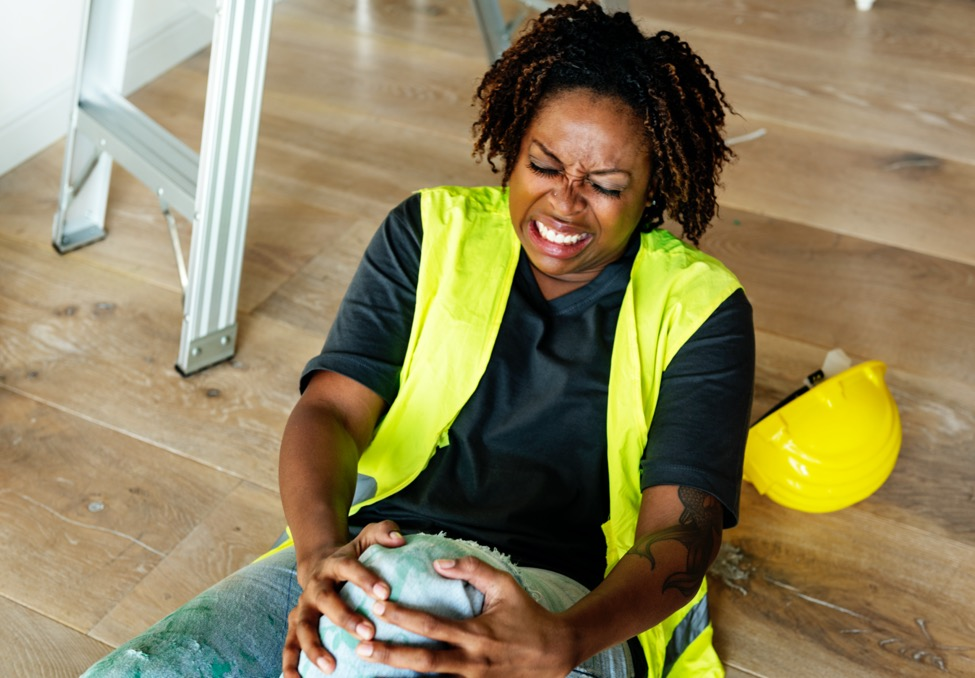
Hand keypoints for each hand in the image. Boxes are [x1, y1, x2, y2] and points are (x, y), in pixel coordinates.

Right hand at [282, 521, 405, 676]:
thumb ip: (383, 532)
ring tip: (330, 667)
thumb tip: (400, 540)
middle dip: (345, 617)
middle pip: (325, 600)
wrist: (319, 565)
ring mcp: (302, 607)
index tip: (385, 593)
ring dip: (314, 647)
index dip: (365, 579)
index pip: (349, 568)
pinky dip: (289, 664)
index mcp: (334, 564)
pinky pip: (289, 646)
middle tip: (368, 632)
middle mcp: (315, 586)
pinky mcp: (294, 625)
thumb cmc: (353, 556)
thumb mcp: (366, 539)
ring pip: (303, 627)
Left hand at [354, 556, 577, 677]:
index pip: (431, 625)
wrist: (555, 653)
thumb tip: (440, 562)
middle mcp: (471, 661)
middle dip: (390, 654)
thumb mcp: (505, 585)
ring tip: (369, 663)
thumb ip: (473, 569)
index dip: (403, 616)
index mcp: (476, 633)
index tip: (379, 606)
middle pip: (423, 661)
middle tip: (360, 645)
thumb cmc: (528, 615)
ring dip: (399, 672)